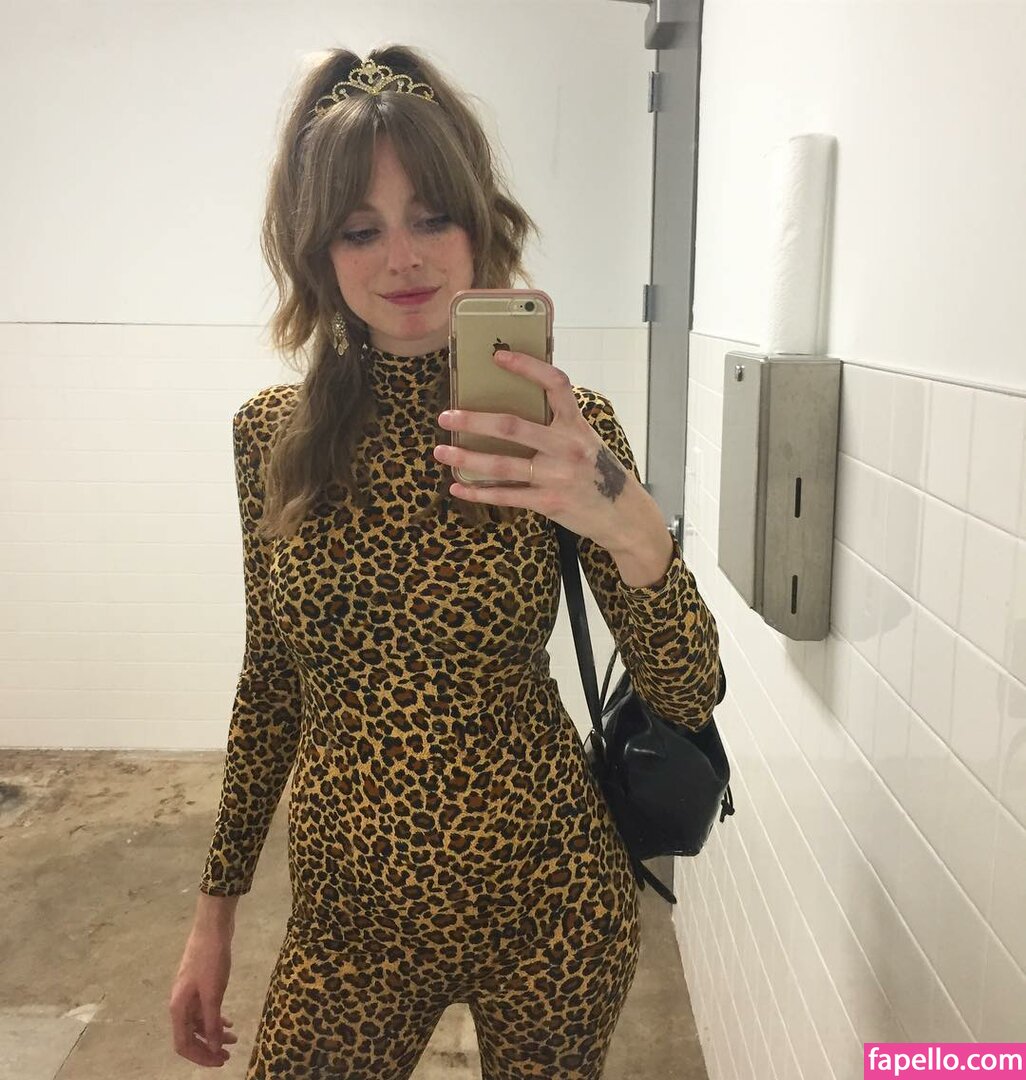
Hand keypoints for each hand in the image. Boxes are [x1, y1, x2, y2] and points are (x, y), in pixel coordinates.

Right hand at [169, 927, 239, 1066]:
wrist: (212, 927)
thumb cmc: (211, 960)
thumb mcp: (213, 993)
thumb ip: (211, 1022)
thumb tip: (212, 1047)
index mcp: (178, 1008)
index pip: (183, 1044)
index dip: (200, 1057)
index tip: (219, 1062)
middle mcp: (180, 1003)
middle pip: (190, 1036)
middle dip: (208, 1048)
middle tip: (228, 1055)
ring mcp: (189, 993)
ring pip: (199, 1022)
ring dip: (214, 1033)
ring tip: (234, 1039)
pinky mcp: (200, 984)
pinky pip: (205, 1009)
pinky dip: (215, 1018)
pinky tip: (228, 1022)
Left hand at [433, 349, 640, 553]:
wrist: (624, 516)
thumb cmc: (598, 473)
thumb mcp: (586, 441)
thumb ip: (558, 425)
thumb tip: (516, 407)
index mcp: (577, 425)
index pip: (555, 384)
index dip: (527, 366)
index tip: (498, 356)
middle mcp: (567, 447)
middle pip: (512, 427)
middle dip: (473, 421)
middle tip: (446, 417)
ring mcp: (557, 476)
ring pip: (502, 465)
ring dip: (466, 459)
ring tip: (441, 453)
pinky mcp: (549, 503)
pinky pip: (506, 496)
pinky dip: (478, 492)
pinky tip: (457, 488)